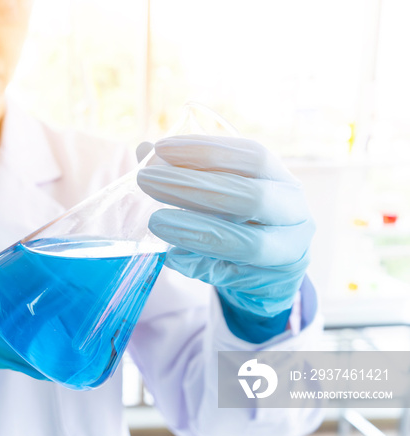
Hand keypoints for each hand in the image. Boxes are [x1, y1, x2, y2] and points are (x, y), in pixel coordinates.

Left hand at [137, 136, 313, 340]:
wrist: (270, 273)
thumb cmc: (240, 222)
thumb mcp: (219, 193)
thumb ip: (186, 172)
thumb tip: (144, 149)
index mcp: (281, 179)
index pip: (252, 156)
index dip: (207, 150)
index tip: (161, 148)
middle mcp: (294, 211)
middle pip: (250, 196)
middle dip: (193, 187)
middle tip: (146, 180)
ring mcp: (289, 250)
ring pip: (248, 242)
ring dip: (196, 230)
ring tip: (156, 221)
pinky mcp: (273, 283)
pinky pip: (232, 274)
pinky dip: (198, 264)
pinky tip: (171, 255)